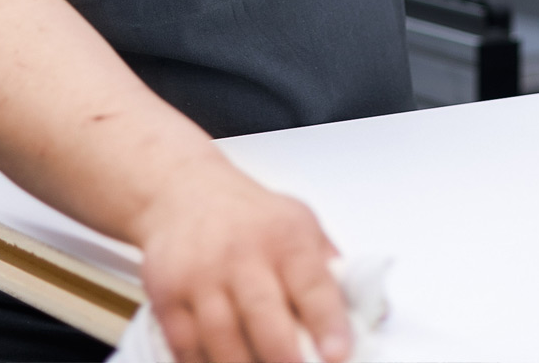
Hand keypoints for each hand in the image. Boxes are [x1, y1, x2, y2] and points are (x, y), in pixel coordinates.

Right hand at [130, 164, 351, 361]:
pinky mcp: (167, 295)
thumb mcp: (301, 225)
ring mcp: (201, 276)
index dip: (328, 325)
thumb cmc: (249, 217)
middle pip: (263, 316)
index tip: (338, 355)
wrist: (182, 192)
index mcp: (285, 240)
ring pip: (222, 339)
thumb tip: (370, 315)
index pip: (313, 286)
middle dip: (284, 357)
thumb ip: (332, 271)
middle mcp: (241, 255)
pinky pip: (185, 345)